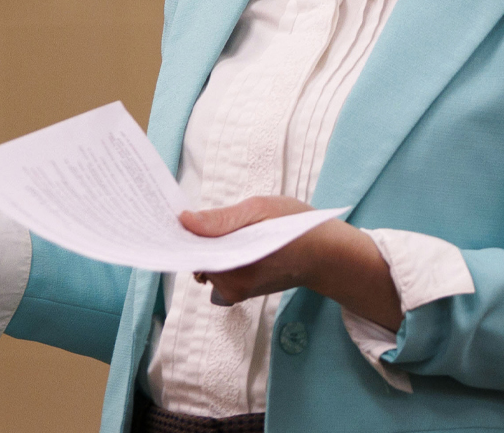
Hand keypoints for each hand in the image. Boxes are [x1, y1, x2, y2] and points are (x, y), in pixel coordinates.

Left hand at [183, 197, 403, 329]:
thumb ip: (221, 219)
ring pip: (205, 266)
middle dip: (198, 239)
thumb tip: (185, 221)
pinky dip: (219, 258)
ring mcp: (235, 292)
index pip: (190, 251)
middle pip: (196, 259)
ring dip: (211, 248)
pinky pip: (216, 274)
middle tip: (210, 217)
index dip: (183, 233)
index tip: (177, 216)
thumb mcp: (260, 210)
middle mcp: (231, 286)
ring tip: (232, 229)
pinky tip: (235, 244)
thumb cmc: (297, 227)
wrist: (326, 255)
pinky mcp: (239, 294)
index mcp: (234, 265)